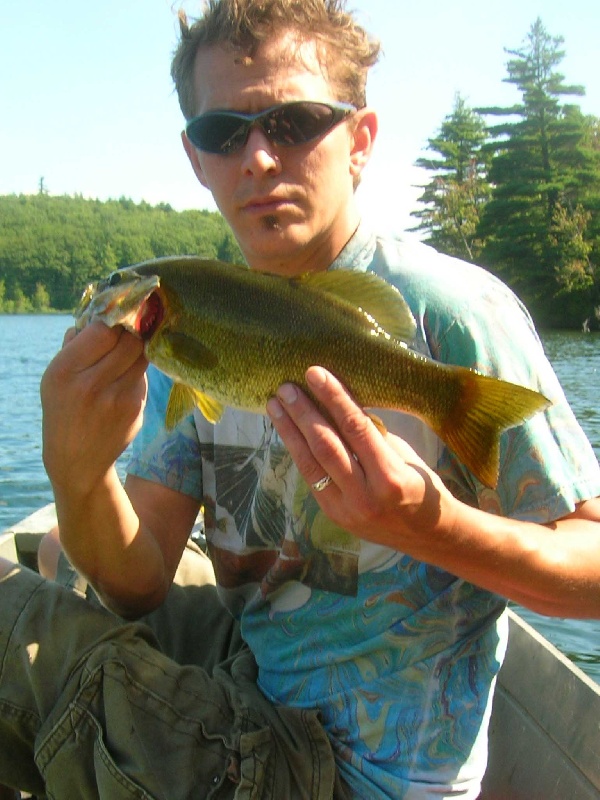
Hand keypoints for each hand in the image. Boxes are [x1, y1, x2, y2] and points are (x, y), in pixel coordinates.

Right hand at [40, 321, 147, 499]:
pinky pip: (143, 376)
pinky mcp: (136, 409)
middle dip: (130, 333)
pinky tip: (123, 380)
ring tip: (124, 354)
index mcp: (65, 371)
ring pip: (142, 356)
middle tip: (126, 332)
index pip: (103, 331)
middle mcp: (91, 385)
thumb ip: (74, 345)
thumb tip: (100, 314)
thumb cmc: (64, 409)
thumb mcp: (55, 377)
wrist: (77, 459)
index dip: (113, 322)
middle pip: (130, 341)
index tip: (113, 320)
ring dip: (136, 350)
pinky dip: (136, 372)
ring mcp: (117, 399)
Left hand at [266, 366, 456, 553]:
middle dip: (303, 413)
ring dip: (290, 431)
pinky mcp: (333, 515)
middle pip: (326, 445)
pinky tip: (287, 431)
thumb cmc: (420, 484)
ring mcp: (346, 509)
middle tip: (286, 387)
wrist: (427, 534)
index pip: (356, 427)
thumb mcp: (403, 454)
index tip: (315, 373)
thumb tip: (338, 401)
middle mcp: (366, 495)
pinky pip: (311, 477)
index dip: (333, 397)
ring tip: (275, 406)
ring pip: (311, 463)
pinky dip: (298, 451)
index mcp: (390, 475)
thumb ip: (372, 434)